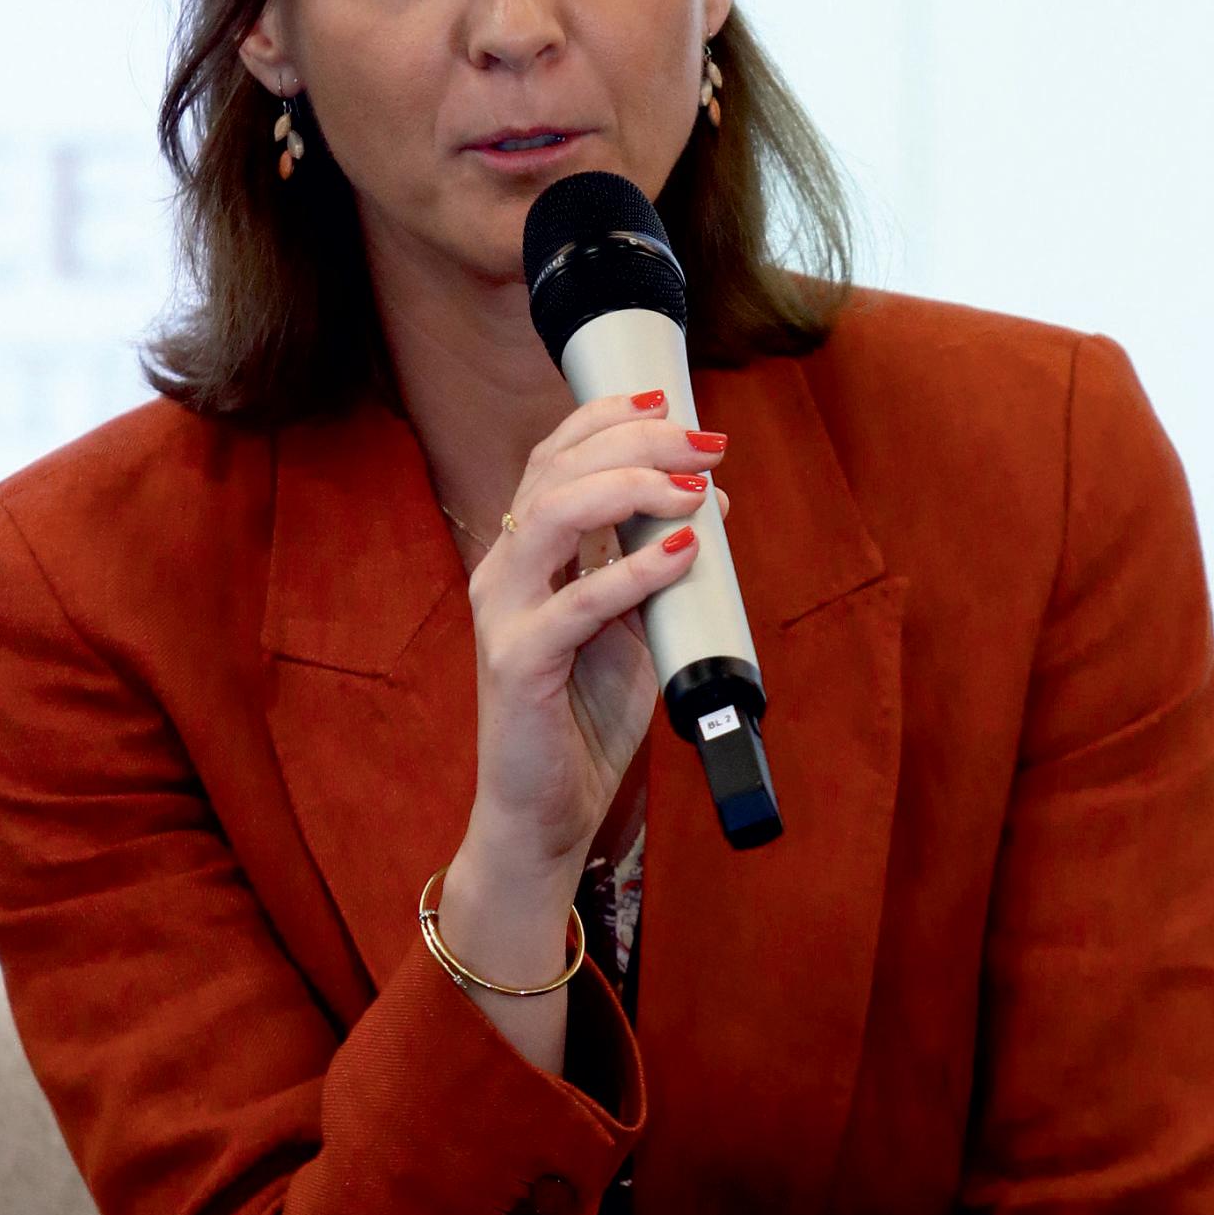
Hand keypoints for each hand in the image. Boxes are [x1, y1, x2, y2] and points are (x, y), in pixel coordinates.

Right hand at [462, 391, 727, 878]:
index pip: (553, 456)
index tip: (670, 401)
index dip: (607, 417)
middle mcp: (503, 569)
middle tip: (705, 445)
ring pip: (553, 514)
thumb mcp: (632, 624)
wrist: (545, 813)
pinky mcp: (518, 664)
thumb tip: (710, 501)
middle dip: (636, 441)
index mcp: (524, 553)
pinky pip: (578, 602)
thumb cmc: (584, 717)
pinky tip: (682, 553)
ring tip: (693, 490)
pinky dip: (634, 571)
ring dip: (631, 487)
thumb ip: (656, 564)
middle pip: (557, 469)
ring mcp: (504, 614)